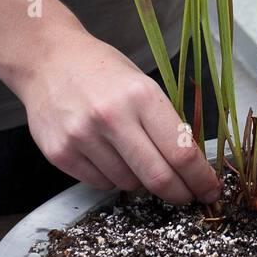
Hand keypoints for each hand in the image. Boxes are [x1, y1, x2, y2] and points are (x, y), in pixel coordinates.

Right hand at [17, 27, 220, 205]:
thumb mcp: (142, 84)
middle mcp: (112, 118)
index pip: (182, 152)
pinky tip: (105, 154)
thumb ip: (165, 123)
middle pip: (158, 177)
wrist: (47, 60)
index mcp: (141, 96)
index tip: (209, 190)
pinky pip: (100, 183)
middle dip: (179, 194)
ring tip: (130, 154)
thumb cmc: (101, 71)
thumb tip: (191, 166)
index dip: (200, 179)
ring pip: (128, 184)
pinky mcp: (60, 153)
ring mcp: (82, 137)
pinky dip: (111, 177)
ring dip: (139, 179)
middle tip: (186, 197)